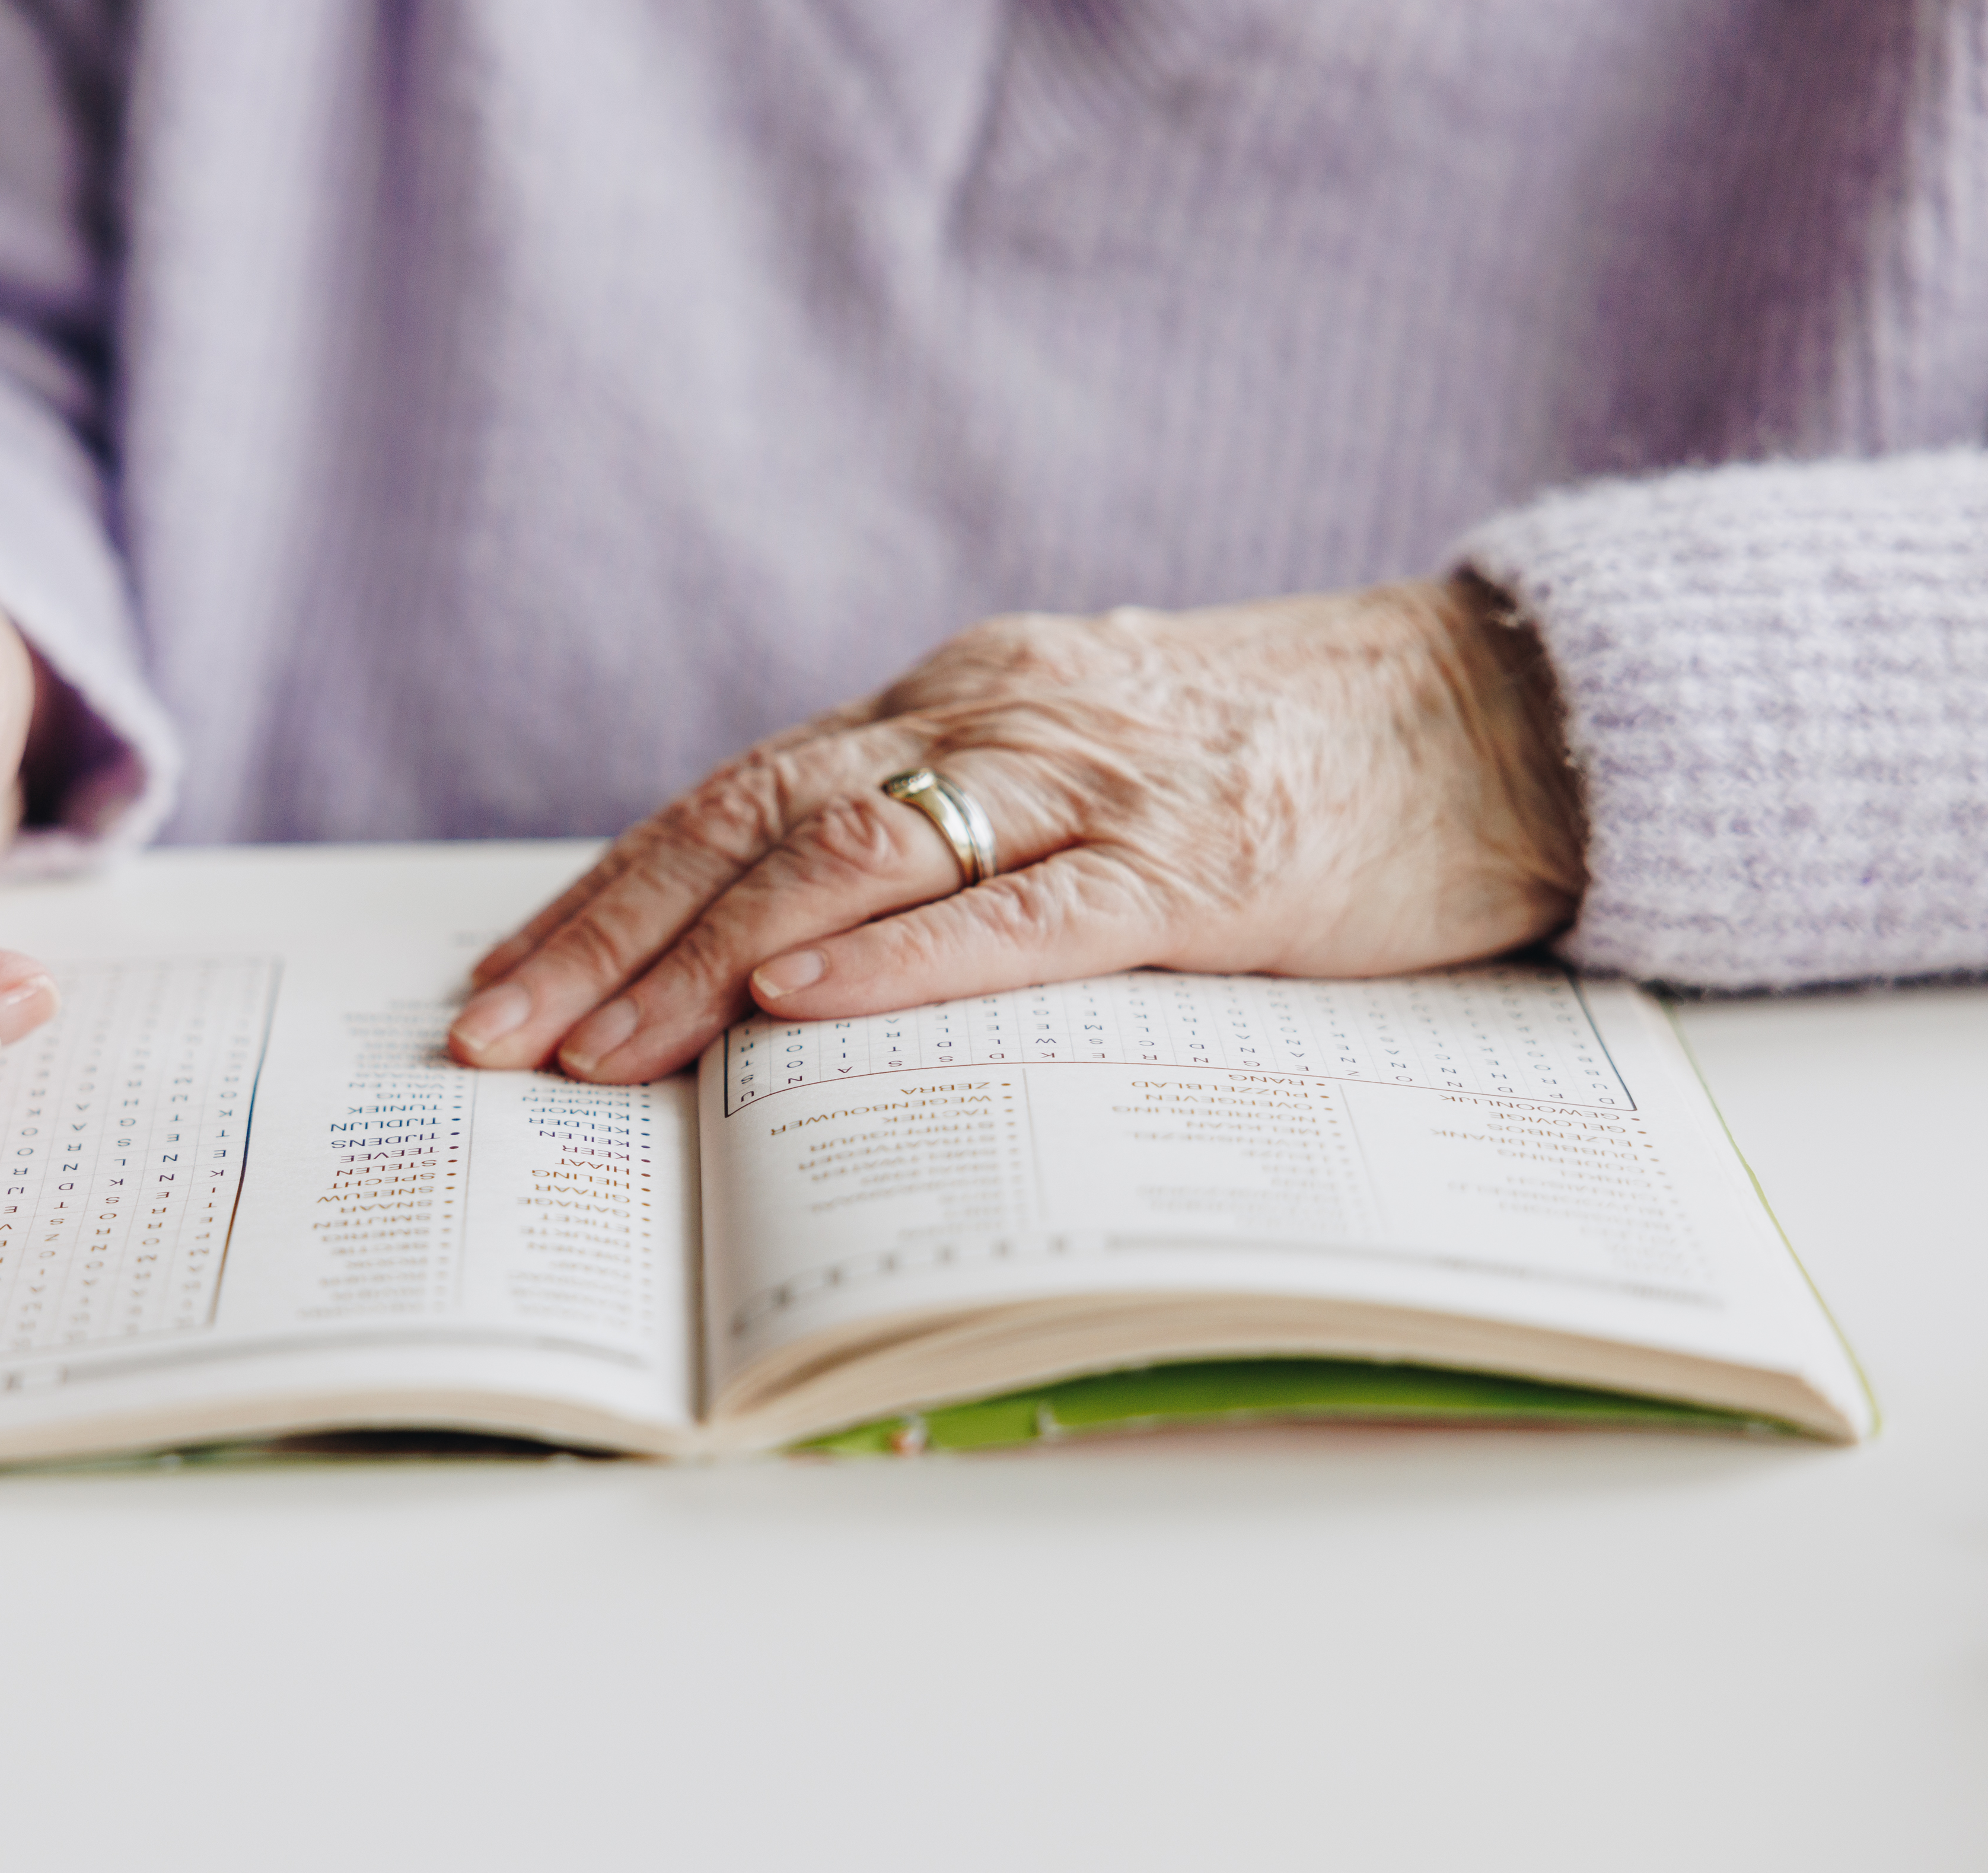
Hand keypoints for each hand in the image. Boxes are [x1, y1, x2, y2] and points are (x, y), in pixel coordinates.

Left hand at [447, 576, 1585, 1083]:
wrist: (1497, 710)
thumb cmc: (1281, 765)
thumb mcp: (1081, 779)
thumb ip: (956, 838)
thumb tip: (795, 963)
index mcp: (957, 706)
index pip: (735, 798)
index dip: (604, 891)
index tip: (501, 977)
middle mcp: (993, 722)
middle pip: (750, 823)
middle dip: (605, 936)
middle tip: (489, 1036)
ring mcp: (1090, 785)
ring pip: (852, 860)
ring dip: (706, 962)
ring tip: (598, 1051)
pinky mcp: (1193, 860)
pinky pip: (1023, 916)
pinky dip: (902, 963)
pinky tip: (797, 1012)